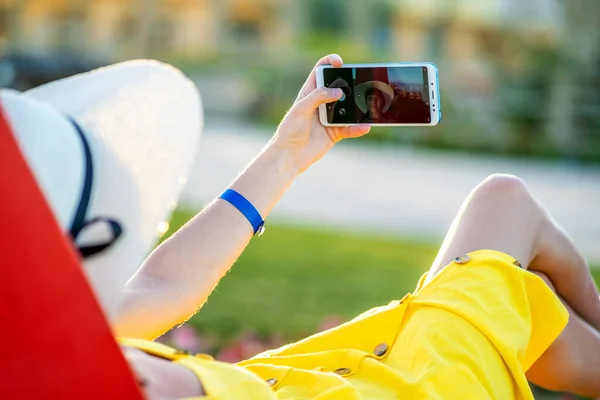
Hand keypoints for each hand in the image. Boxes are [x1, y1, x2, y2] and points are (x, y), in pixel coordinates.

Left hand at [271, 54, 370, 172]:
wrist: (290, 155)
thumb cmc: (290, 129)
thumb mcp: (300, 109)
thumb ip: (318, 97)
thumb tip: (338, 91)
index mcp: (310, 92)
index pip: (322, 71)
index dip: (331, 63)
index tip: (339, 63)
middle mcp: (322, 102)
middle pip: (340, 87)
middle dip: (350, 83)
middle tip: (356, 84)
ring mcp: (330, 117)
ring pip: (349, 108)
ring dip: (357, 107)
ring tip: (365, 106)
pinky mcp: (336, 132)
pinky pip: (350, 128)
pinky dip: (358, 128)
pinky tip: (364, 127)